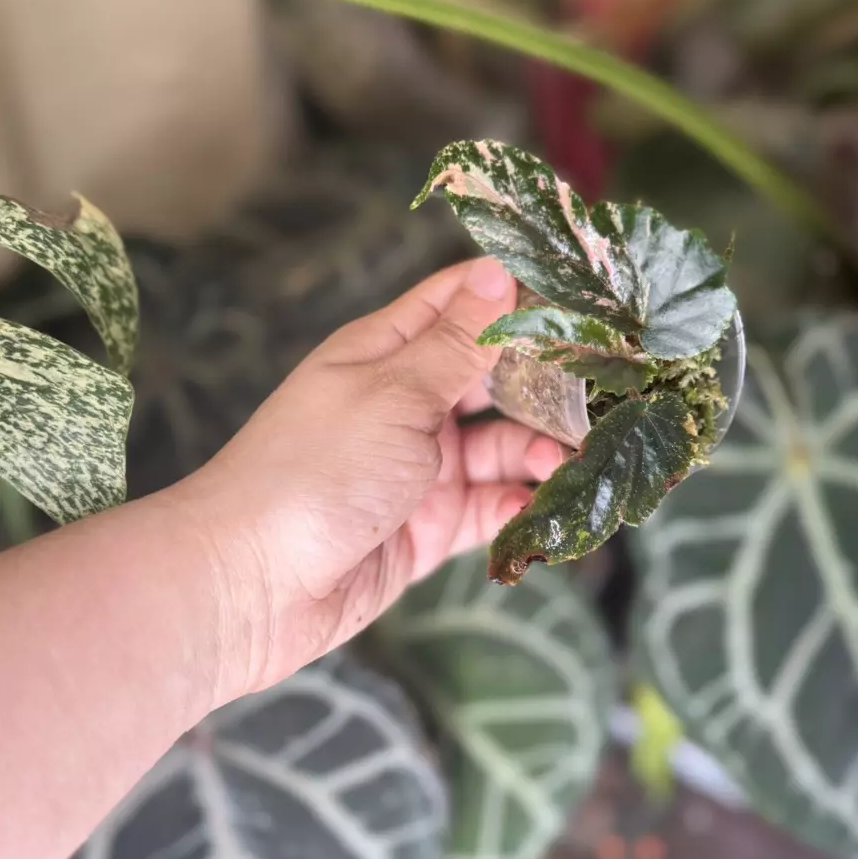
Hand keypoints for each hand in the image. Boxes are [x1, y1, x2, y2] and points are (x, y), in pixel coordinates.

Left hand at [176, 257, 564, 699]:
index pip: (463, 303)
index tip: (587, 300)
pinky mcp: (428, 529)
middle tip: (607, 389)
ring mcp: (419, 469)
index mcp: (387, 353)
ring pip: (501, 447)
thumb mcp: (394, 395)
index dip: (521, 296)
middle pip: (494, 377)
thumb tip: (500, 272)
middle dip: (548, 381)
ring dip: (541, 449)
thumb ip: (457, 345)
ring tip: (572, 458)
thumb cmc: (313, 471)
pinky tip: (546, 507)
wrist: (250, 586)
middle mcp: (407, 404)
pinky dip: (521, 507)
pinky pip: (490, 510)